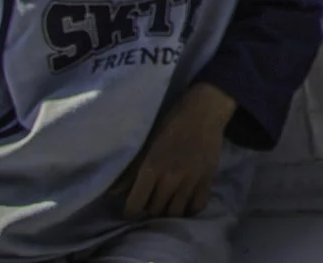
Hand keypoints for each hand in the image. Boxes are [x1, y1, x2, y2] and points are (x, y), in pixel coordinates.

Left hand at [116, 82, 235, 219]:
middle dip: (149, 208)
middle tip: (149, 201)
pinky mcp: (208, 180)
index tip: (130, 209)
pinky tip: (185, 203)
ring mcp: (191, 181)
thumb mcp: (147, 143)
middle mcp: (170, 178)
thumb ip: (131, 170)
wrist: (204, 111)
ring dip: (168, 210)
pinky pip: (197, 206)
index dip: (130, 211)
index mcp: (151, 168)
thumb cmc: (171, 123)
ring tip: (166, 203)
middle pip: (155, 210)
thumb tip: (114, 192)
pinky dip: (189, 209)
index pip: (135, 205)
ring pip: (175, 212)